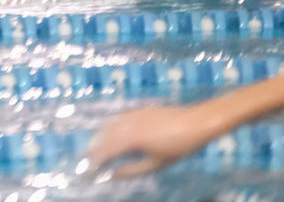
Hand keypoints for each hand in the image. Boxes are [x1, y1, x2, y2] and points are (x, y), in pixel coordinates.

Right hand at [86, 104, 214, 177]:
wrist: (196, 122)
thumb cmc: (178, 146)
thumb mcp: (156, 163)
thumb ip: (133, 169)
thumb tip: (113, 174)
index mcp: (129, 138)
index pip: (106, 150)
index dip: (96, 160)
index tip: (89, 169)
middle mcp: (126, 124)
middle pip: (104, 136)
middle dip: (94, 148)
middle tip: (88, 159)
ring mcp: (131, 114)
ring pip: (109, 126)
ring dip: (100, 137)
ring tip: (95, 147)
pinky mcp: (138, 110)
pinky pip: (118, 119)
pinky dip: (110, 127)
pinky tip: (111, 131)